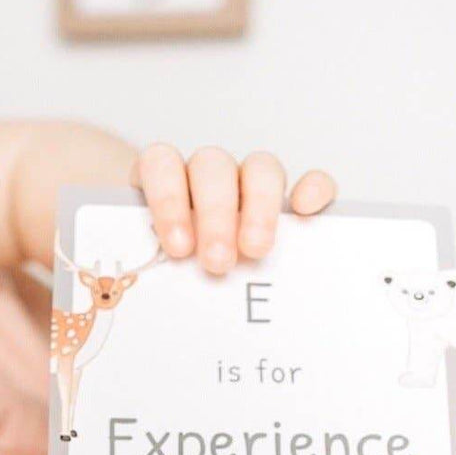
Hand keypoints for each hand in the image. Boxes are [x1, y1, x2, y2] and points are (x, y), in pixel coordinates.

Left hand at [129, 144, 335, 275]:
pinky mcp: (291, 198)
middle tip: (216, 261)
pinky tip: (306, 211)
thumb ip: (151, 261)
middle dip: (216, 215)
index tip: (178, 247)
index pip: (162, 164)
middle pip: (213, 168)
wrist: (179, 272)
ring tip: (255, 251)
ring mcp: (249, 181)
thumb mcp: (154, 262)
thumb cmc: (167, 267)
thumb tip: (142, 290)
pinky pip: (311, 180)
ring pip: (260, 169)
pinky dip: (313, 189)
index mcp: (164, 179)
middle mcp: (207, 173)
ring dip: (258, 208)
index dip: (168, 200)